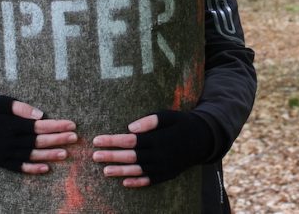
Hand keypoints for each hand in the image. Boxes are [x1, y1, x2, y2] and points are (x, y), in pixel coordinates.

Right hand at [0, 96, 76, 174]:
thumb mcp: (1, 102)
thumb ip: (21, 108)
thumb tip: (41, 114)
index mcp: (10, 124)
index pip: (38, 126)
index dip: (56, 126)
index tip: (72, 124)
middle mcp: (8, 140)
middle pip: (37, 141)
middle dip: (58, 139)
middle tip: (74, 138)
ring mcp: (4, 153)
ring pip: (30, 155)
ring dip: (49, 155)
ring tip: (65, 153)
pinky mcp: (0, 161)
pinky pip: (18, 167)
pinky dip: (32, 169)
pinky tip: (46, 168)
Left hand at [92, 110, 213, 186]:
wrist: (203, 140)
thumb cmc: (182, 123)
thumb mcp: (169, 116)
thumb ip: (150, 121)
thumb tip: (129, 128)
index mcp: (158, 138)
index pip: (130, 140)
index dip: (113, 141)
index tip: (97, 140)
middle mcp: (160, 155)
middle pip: (131, 157)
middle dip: (112, 156)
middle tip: (95, 156)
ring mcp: (164, 167)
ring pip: (138, 170)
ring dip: (121, 171)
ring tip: (105, 171)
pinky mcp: (167, 174)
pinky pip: (150, 181)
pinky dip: (137, 182)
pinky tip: (124, 183)